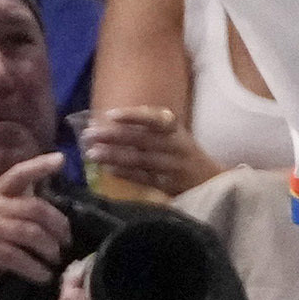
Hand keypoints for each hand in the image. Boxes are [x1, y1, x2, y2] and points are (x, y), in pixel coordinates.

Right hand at [0, 155, 71, 299]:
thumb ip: (9, 208)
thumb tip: (44, 205)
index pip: (17, 173)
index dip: (39, 165)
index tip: (61, 159)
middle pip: (35, 208)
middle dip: (58, 225)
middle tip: (67, 240)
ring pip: (30, 233)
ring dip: (49, 248)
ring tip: (56, 259)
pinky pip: (17, 257)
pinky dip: (34, 268)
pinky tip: (43, 276)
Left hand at [77, 105, 216, 202]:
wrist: (209, 180)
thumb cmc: (183, 155)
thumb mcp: (173, 137)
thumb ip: (150, 130)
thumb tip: (112, 123)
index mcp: (175, 129)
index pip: (155, 118)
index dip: (134, 116)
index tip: (111, 115)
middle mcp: (175, 145)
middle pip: (142, 139)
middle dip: (114, 136)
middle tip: (89, 134)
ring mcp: (171, 166)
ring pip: (140, 159)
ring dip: (114, 155)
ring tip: (91, 153)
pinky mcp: (167, 184)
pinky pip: (143, 178)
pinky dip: (125, 173)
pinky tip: (107, 171)